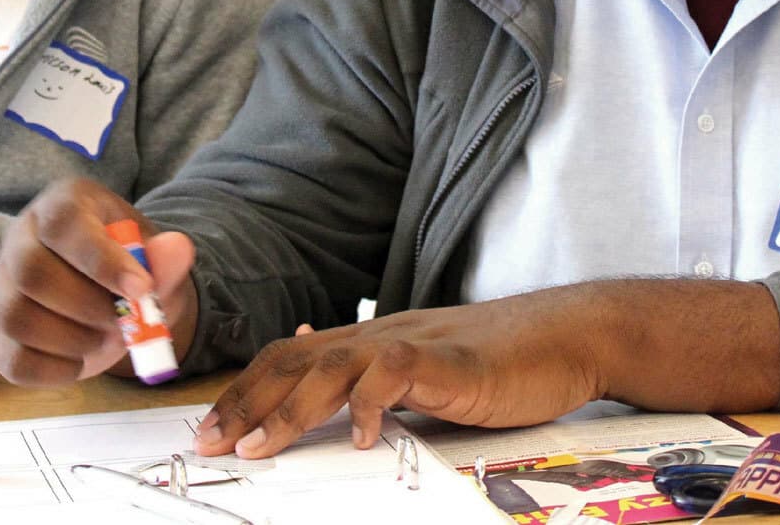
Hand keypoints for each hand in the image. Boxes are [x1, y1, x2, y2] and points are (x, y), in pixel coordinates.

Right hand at [0, 177, 196, 384]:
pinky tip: (81, 359)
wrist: (106, 294)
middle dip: (88, 307)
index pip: (64, 223)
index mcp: (62, 206)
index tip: (141, 289)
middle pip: (32, 272)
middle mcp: (20, 239)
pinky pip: (14, 360)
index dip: (101, 259)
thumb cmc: (127, 267)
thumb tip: (178, 248)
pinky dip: (56, 370)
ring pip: (17, 317)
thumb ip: (165, 259)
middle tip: (124, 323)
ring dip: (73, 340)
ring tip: (105, 340)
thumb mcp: (154, 258)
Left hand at [194, 286, 609, 458]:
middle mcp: (381, 336)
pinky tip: (365, 436)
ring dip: (289, 410)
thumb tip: (336, 401)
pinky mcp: (450, 361)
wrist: (567, 334)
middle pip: (295, 360)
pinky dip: (372, 403)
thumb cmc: (501, 361)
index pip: (291, 358)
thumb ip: (379, 383)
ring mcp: (413, 344)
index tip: (214, 428)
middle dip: (246, 401)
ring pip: (331, 368)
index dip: (247, 390)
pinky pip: (396, 373)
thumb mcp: (426, 373)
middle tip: (212, 441)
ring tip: (260, 446)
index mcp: (371, 341)